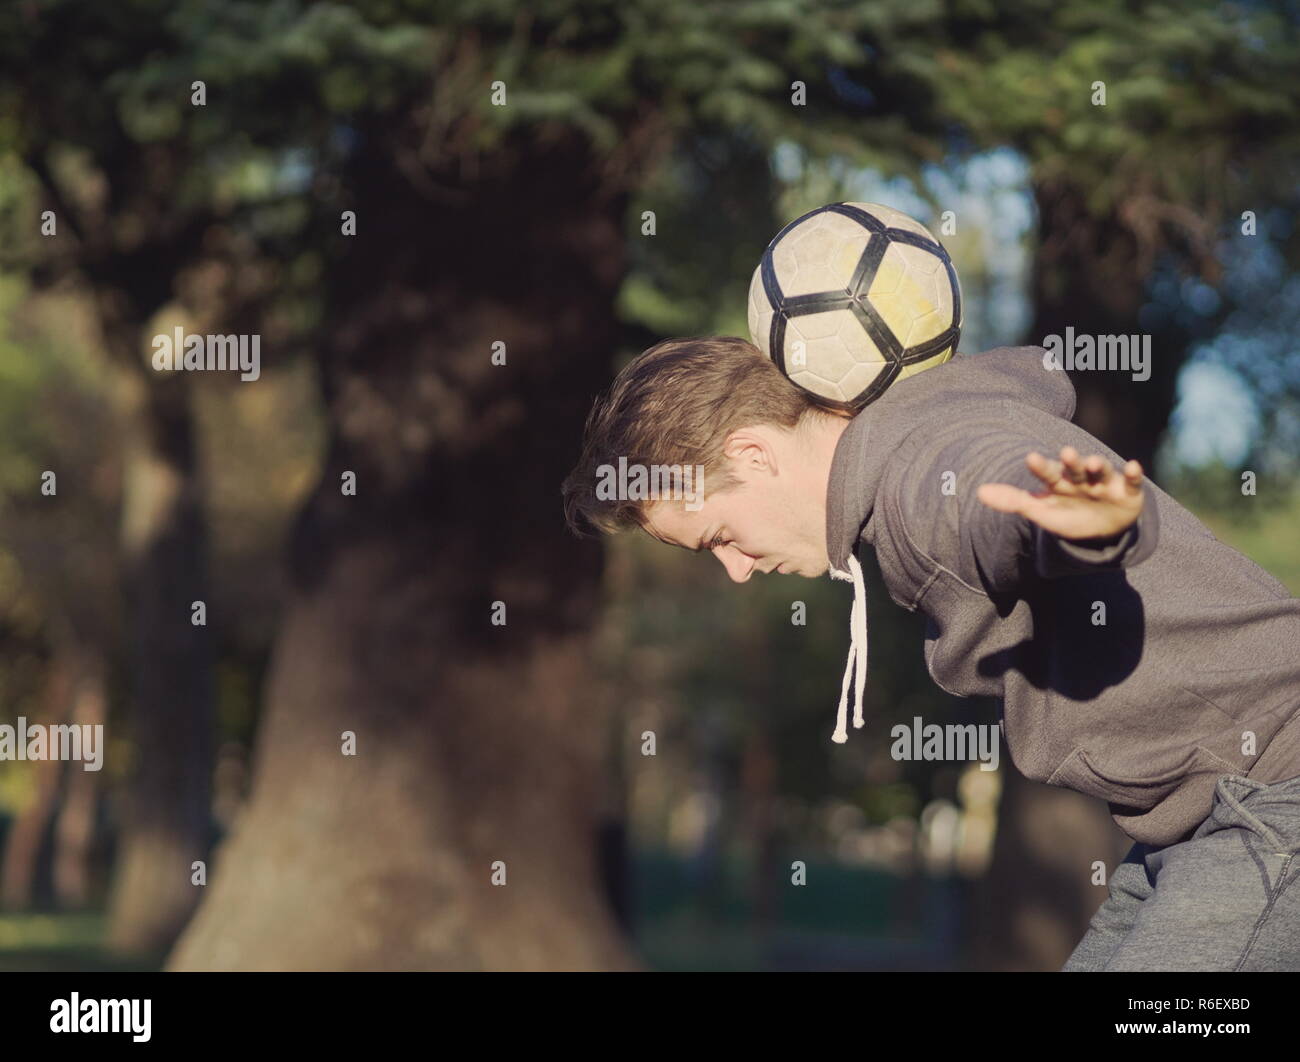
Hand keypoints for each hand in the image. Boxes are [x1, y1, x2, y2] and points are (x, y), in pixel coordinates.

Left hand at [976, 445, 1144, 540]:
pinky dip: (1133, 475)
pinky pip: (1132, 481)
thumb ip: (1012, 500)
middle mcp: (1082, 478)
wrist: (1102, 530)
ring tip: (1093, 463)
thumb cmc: (1068, 515)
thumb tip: (979, 491)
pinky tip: (1133, 466)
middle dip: (1071, 462)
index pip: (1047, 473)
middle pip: (1074, 468)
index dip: (1041, 467)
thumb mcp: (1041, 510)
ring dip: (1098, 465)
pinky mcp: (1128, 491)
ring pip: (1101, 471)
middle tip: (1066, 453)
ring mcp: (1105, 483)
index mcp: (1059, 482)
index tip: (1031, 458)